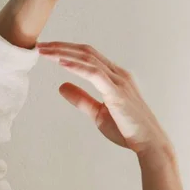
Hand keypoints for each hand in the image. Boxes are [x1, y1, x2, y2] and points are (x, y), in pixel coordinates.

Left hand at [37, 40, 172, 156]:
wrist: (149, 144)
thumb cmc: (127, 130)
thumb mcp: (98, 113)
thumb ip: (81, 99)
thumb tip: (61, 87)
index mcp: (115, 77)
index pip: (88, 56)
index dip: (66, 50)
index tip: (47, 50)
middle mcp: (118, 74)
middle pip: (86, 52)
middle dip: (61, 47)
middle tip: (40, 46)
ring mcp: (119, 82)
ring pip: (88, 59)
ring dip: (64, 53)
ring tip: (45, 51)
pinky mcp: (117, 93)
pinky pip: (95, 74)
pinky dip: (77, 66)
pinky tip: (61, 63)